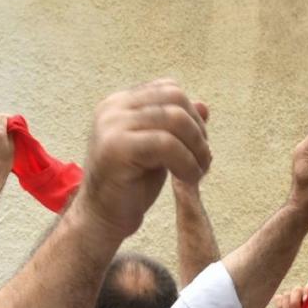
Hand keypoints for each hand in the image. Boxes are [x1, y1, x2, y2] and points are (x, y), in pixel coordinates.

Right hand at [75, 79, 210, 241]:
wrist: (102, 218)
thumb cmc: (131, 186)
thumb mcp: (159, 151)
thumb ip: (176, 127)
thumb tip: (204, 106)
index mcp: (120, 103)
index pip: (169, 90)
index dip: (193, 116)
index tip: (199, 146)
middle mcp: (113, 108)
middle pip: (175, 99)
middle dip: (198, 130)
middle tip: (204, 160)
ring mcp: (112, 125)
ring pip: (174, 120)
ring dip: (196, 148)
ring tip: (199, 171)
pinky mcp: (117, 147)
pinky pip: (167, 144)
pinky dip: (187, 162)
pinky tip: (189, 179)